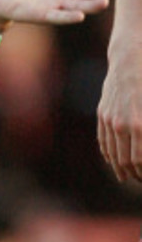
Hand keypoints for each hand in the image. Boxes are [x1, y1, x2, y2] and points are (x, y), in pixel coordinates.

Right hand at [98, 49, 141, 182]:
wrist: (131, 60)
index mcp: (140, 125)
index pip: (140, 161)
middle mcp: (122, 125)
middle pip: (126, 161)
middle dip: (135, 175)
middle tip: (140, 180)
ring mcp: (110, 120)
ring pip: (112, 154)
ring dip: (120, 168)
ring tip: (128, 176)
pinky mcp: (103, 114)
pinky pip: (103, 140)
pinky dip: (108, 154)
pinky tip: (114, 161)